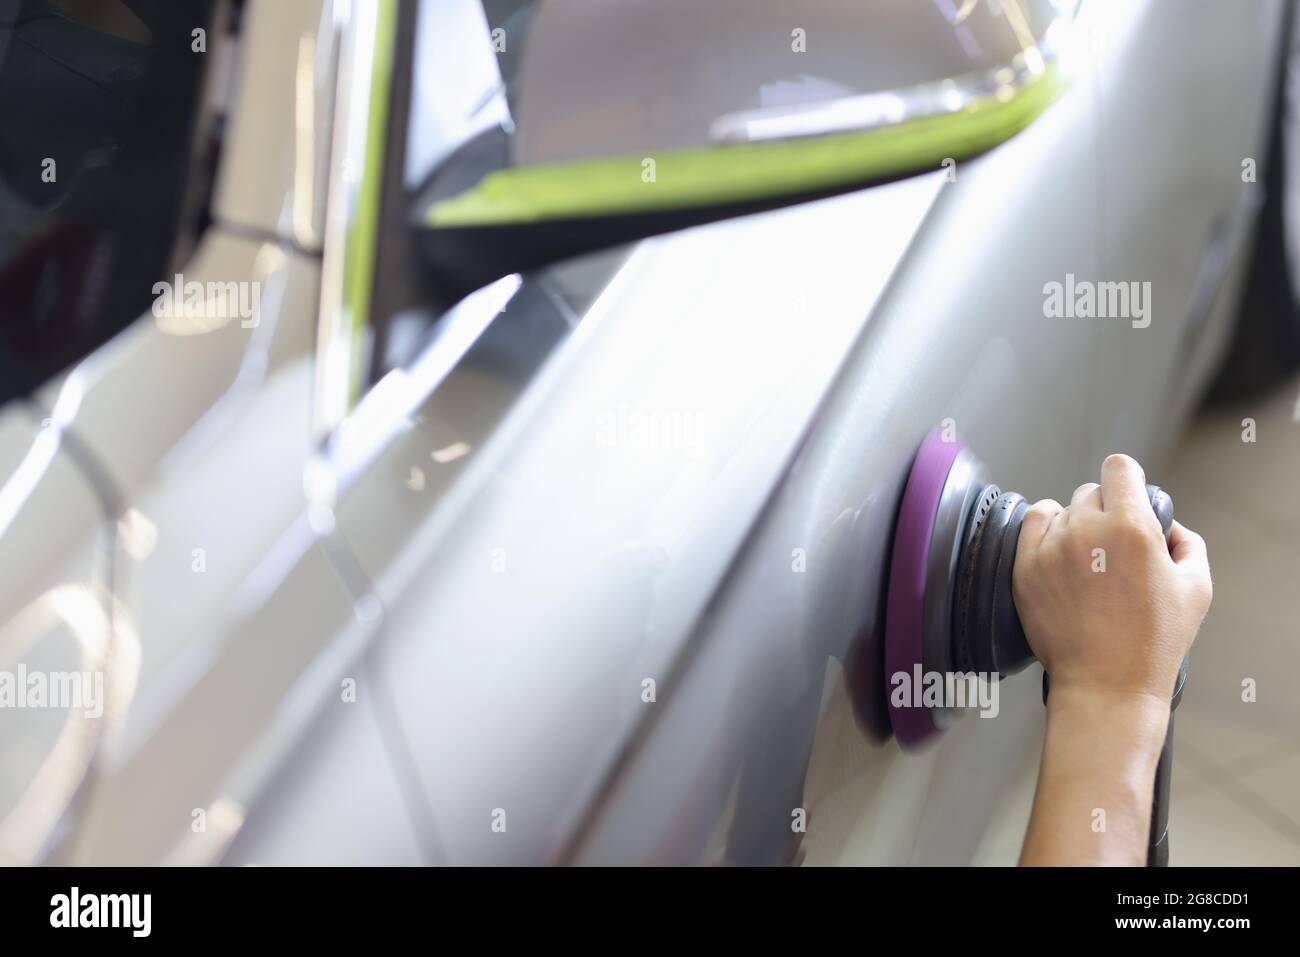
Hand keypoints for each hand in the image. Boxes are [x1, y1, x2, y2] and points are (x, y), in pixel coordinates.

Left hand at [1012, 453, 1211, 705]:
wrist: (1106, 683)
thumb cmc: (1154, 642)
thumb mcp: (1196, 587)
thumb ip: (1186, 542)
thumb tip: (1167, 524)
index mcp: (1131, 528)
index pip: (1119, 467)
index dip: (1127, 479)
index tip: (1129, 496)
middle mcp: (1086, 531)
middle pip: (1091, 492)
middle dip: (1106, 511)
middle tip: (1114, 547)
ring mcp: (1050, 548)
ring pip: (1061, 509)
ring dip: (1075, 523)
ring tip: (1086, 558)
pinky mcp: (1024, 567)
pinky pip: (1032, 524)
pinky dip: (1045, 531)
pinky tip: (1059, 554)